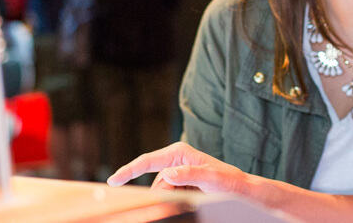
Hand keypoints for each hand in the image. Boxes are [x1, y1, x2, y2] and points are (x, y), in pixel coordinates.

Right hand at [106, 142, 256, 194]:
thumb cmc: (227, 181)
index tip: (113, 180)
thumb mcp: (210, 178)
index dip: (128, 171)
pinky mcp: (179, 180)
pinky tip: (192, 196)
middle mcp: (174, 158)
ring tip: (195, 195)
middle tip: (188, 195)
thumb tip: (167, 174)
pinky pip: (168, 193)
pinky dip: (175, 199)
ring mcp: (176, 170)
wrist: (239, 188)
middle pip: (154, 181)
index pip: (147, 161)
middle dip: (164, 193)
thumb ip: (188, 174)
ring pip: (160, 190)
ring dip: (172, 197)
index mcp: (178, 152)